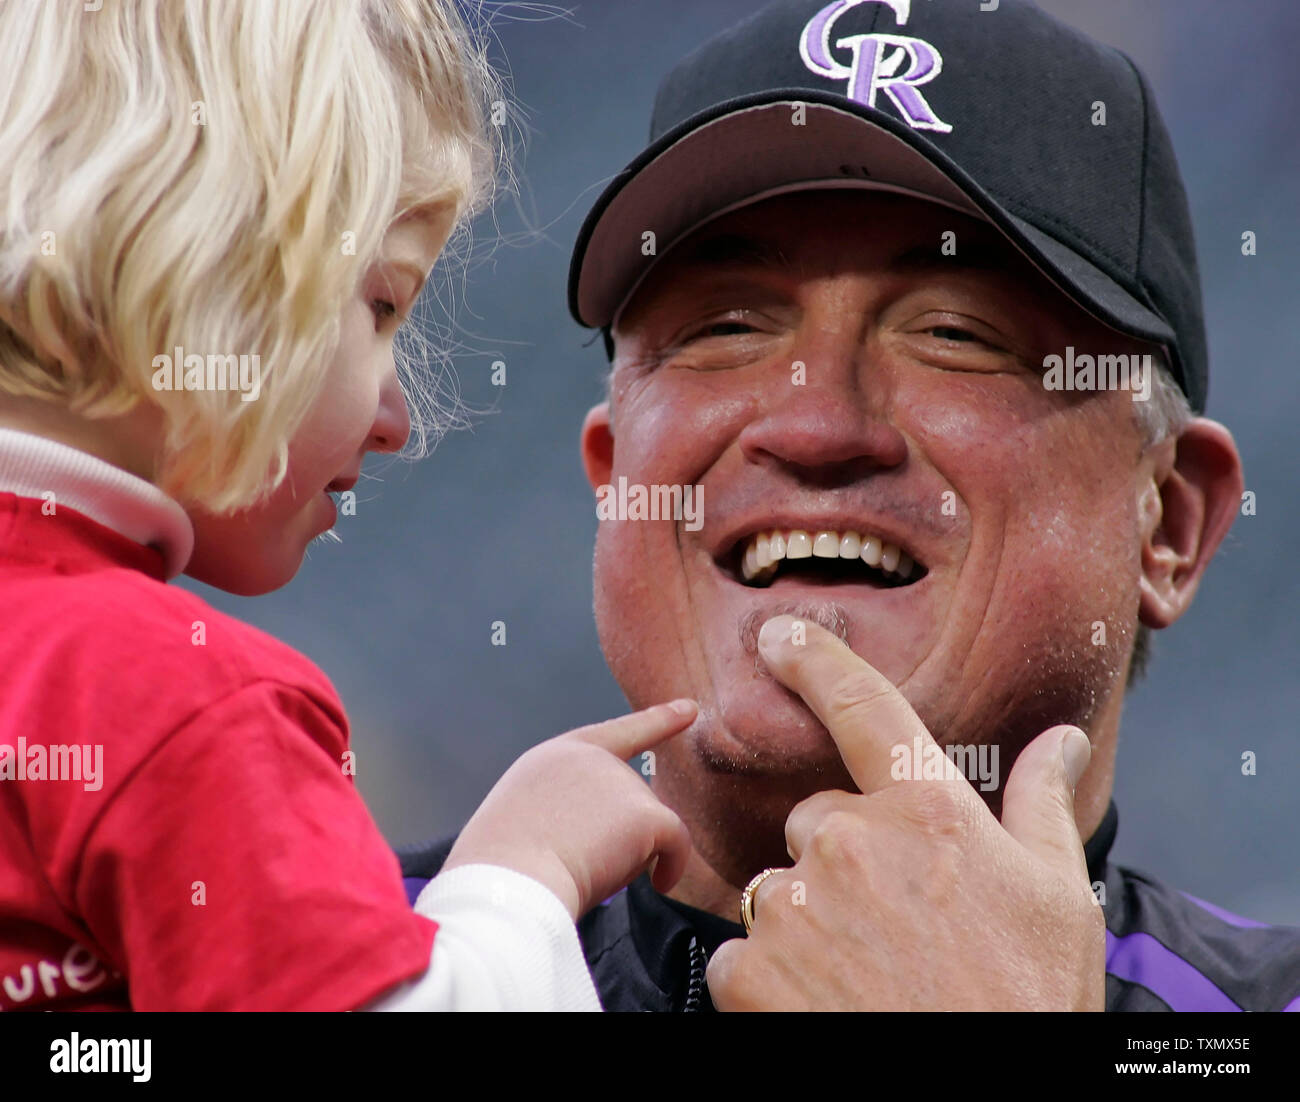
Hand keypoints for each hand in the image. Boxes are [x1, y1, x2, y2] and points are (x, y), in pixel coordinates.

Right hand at [442, 701, 695, 919]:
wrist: (509, 881)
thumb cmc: (505, 869)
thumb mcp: (527, 818)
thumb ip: (569, 810)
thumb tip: (613, 837)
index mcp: (555, 758)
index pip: (615, 734)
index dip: (657, 721)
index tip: (689, 709)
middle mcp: (591, 759)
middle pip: (631, 803)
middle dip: (619, 839)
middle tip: (574, 865)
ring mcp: (619, 781)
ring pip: (648, 828)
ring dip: (628, 857)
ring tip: (584, 870)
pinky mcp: (644, 812)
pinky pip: (676, 844)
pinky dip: (672, 866)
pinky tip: (659, 883)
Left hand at [706, 617, 1103, 1010]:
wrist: (988, 1099)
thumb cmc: (1026, 1001)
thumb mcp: (1057, 898)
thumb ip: (1042, 805)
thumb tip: (1061, 741)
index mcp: (925, 811)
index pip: (863, 708)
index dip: (817, 662)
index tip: (780, 635)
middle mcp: (847, 842)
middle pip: (817, 822)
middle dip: (844, 860)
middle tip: (896, 926)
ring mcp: (791, 905)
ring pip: (779, 887)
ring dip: (808, 921)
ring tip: (866, 975)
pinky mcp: (748, 970)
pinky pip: (742, 951)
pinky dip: (771, 977)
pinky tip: (826, 1005)